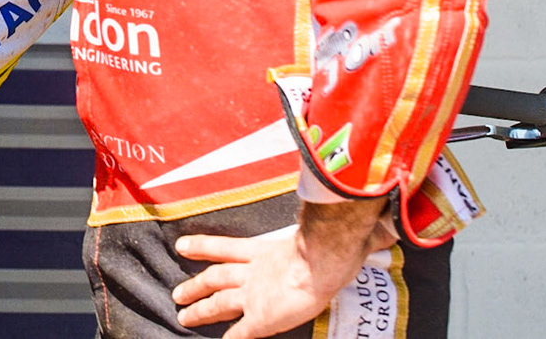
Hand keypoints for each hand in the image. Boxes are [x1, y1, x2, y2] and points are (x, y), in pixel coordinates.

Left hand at [171, 197, 392, 337]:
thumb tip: (369, 219)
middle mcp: (253, 272)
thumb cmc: (330, 241)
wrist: (326, 260)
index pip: (227, 248)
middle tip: (176, 291)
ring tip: (182, 315)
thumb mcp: (323, 228)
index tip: (183, 246)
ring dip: (199, 309)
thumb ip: (336, 226)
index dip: (203, 246)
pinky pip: (241, 334)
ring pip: (218, 303)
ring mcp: (254, 295)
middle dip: (195, 285)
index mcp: (264, 250)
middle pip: (215, 277)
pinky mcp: (261, 319)